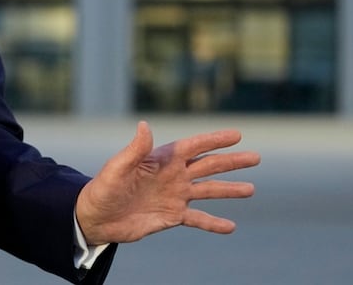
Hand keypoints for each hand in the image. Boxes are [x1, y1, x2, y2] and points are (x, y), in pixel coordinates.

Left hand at [75, 121, 258, 245]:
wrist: (97, 217)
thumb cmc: (104, 188)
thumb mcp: (118, 167)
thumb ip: (135, 149)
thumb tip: (144, 125)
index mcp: (162, 159)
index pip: (194, 146)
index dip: (215, 140)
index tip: (237, 134)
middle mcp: (173, 175)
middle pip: (208, 166)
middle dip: (232, 162)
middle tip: (256, 157)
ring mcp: (175, 196)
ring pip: (208, 191)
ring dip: (229, 190)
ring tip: (251, 189)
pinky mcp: (172, 216)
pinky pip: (198, 219)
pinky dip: (214, 223)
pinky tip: (231, 227)